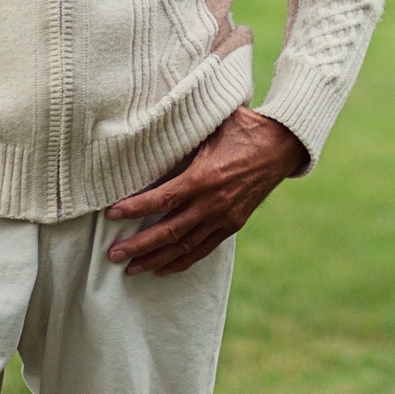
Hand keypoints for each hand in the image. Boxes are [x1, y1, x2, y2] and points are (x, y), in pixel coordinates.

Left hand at [105, 107, 307, 275]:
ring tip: (131, 268)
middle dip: (138, 245)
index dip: (134, 209)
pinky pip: (203, 249)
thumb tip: (153, 124)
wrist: (283, 145)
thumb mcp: (212, 124)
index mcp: (204, 176)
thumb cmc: (244, 128)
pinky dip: (182, 261)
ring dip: (156, 259)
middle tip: (113, 254)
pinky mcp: (233, 224)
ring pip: (184, 246)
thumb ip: (184, 131)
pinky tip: (163, 269)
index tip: (111, 215)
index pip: (161, 199)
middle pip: (168, 231)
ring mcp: (224, 217)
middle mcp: (213, 202)